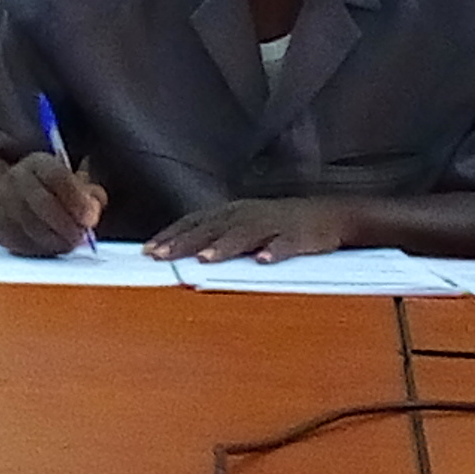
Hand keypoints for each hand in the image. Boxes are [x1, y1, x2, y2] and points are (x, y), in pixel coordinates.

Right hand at [0, 152, 106, 256]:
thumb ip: (88, 191)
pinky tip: (54, 247)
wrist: (3, 196)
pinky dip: (42, 248)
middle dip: (66, 223)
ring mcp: (3, 203)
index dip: (76, 198)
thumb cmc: (47, 190)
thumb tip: (96, 204)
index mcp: (38, 163)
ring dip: (55, 239)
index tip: (91, 217)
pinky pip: (21, 242)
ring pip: (30, 226)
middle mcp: (17, 179)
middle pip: (41, 202)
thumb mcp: (70, 180)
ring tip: (71, 244)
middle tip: (82, 237)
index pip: (57, 177)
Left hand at [146, 196, 355, 262]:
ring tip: (205, 259)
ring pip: (245, 234)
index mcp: (231, 212)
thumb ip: (214, 234)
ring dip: (224, 246)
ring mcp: (273, 224)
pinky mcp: (299, 236)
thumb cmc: (277, 224)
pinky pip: (286, 244)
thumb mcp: (242, 224)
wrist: (327, 216)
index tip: (147, 251)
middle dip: (185, 242)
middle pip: (212, 228)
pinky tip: (263, 261)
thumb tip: (179, 252)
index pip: (194, 222)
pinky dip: (275, 252)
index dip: (171, 235)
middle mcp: (247, 215)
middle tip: (162, 256)